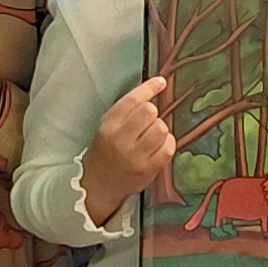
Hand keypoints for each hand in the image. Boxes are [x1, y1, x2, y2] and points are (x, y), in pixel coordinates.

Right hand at [78, 73, 177, 224]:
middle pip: (149, 111)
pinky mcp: (147, 169)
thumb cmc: (106, 151)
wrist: (98, 184)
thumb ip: (127, 110)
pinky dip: (167, 143)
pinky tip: (159, 146)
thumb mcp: (107, 127)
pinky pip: (168, 147)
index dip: (149, 88)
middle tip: (146, 124)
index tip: (161, 82)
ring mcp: (134, 156)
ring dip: (160, 129)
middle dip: (152, 114)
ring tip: (152, 136)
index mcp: (108, 125)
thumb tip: (155, 86)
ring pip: (161, 128)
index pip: (132, 100)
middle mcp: (120, 139)